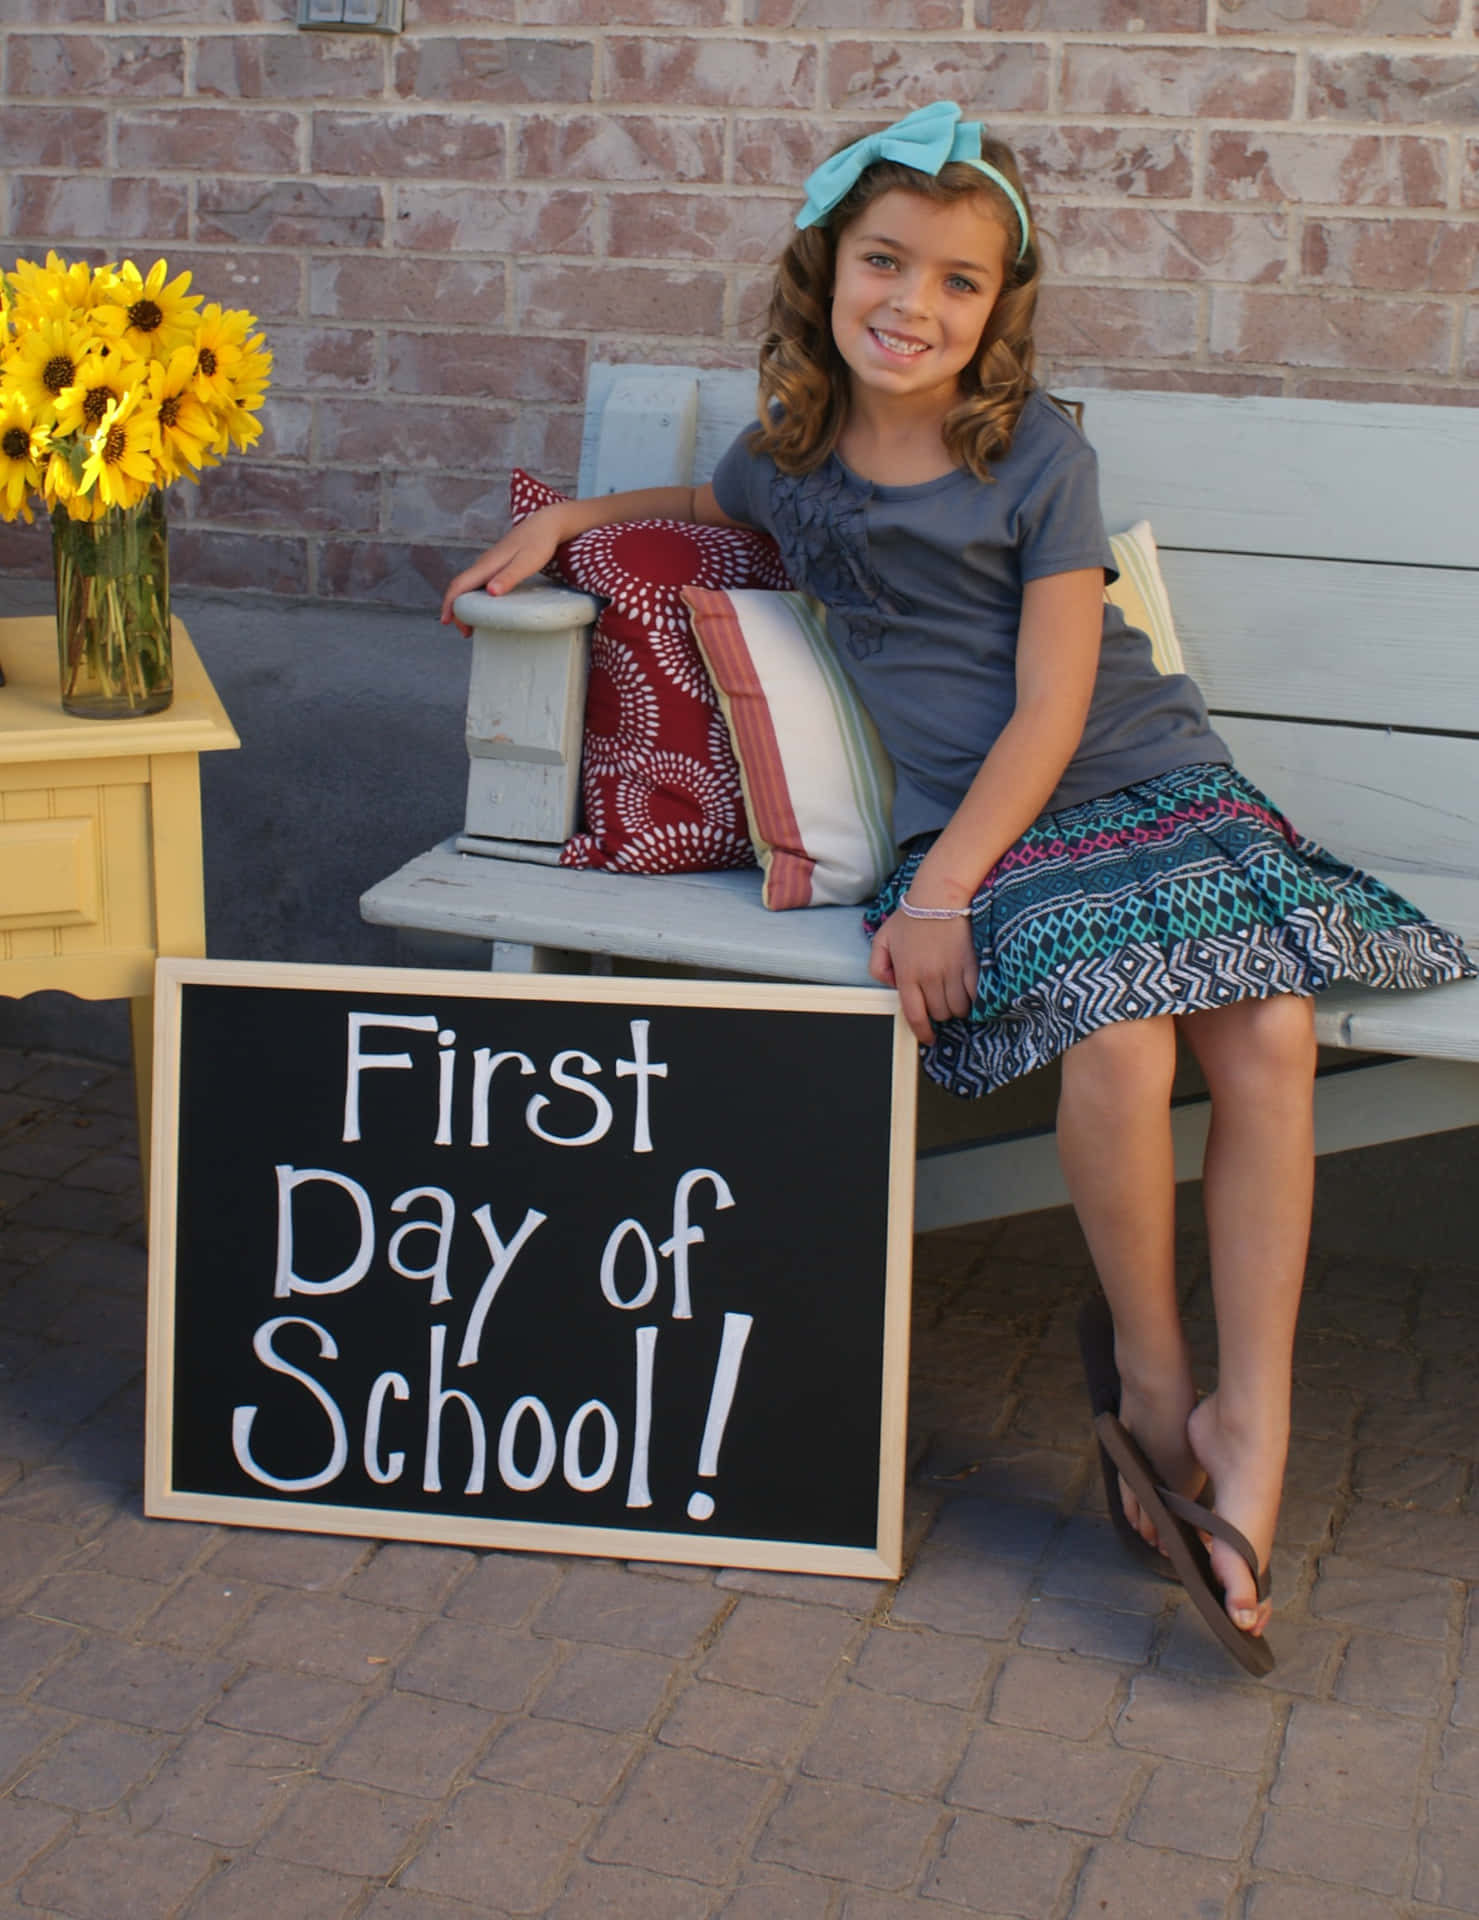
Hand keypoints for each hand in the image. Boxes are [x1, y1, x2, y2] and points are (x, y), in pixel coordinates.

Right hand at [439, 506, 566, 634]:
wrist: (545, 524)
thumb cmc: (539, 543)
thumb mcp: (527, 563)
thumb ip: (509, 577)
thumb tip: (491, 592)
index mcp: (488, 564)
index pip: (459, 584)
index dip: (450, 603)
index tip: (447, 621)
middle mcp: (484, 564)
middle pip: (461, 588)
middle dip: (456, 610)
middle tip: (465, 632)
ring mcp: (489, 564)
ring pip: (469, 586)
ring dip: (466, 605)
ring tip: (472, 625)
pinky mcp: (496, 565)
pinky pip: (478, 583)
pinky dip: (475, 598)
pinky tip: (484, 607)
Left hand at [868, 909, 977, 1044]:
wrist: (939, 895)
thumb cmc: (912, 915)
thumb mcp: (882, 939)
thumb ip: (878, 965)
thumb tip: (889, 984)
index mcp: (907, 974)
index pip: (914, 1015)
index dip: (923, 1032)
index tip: (929, 1037)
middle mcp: (929, 977)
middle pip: (940, 1013)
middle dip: (941, 1013)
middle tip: (942, 1002)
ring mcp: (952, 972)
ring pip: (959, 1007)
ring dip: (959, 1007)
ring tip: (957, 996)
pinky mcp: (972, 965)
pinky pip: (976, 994)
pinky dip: (976, 998)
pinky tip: (973, 992)